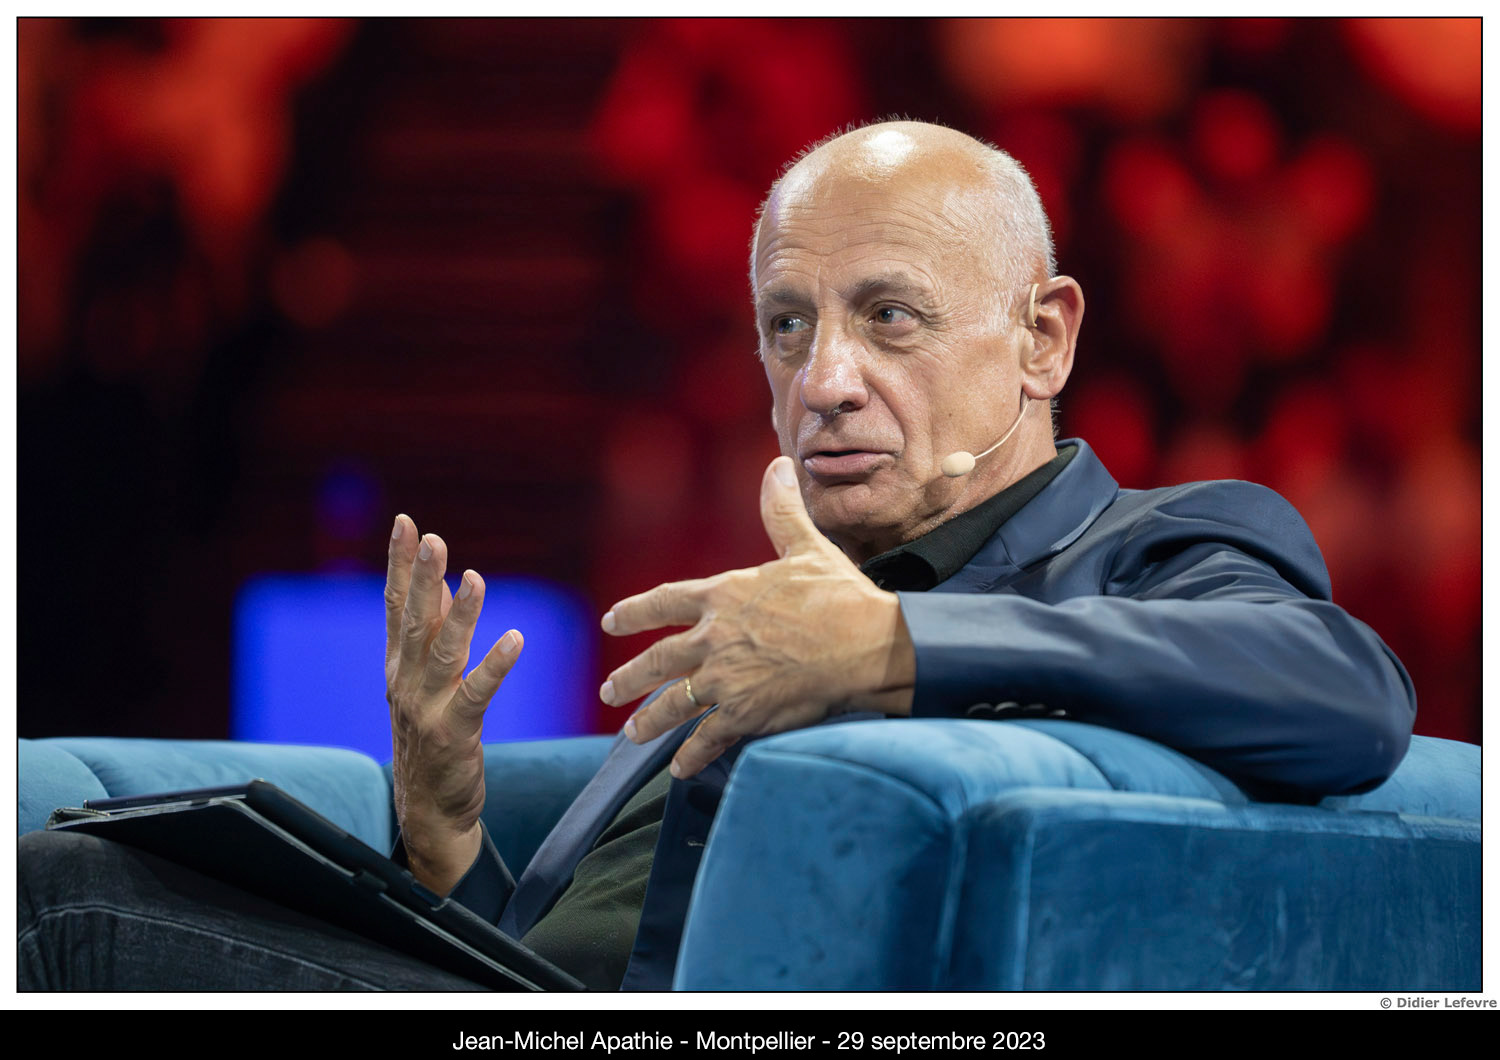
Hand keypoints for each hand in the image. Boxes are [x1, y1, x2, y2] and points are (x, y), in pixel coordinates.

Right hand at [385, 514, 522, 895]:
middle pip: (413, 621)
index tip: (405, 522)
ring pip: (443, 652)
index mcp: (397, 666)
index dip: (398, 563)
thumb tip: (442, 582)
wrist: (430, 809)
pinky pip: (477, 693)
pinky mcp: (455, 733)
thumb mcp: (425, 681)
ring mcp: (427, 708)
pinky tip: (515, 639)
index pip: (395, 605)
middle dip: (420, 577)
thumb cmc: (432, 737)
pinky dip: (494, 665)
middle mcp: (405, 682)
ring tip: (474, 577)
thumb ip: (432, 633)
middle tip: (431, 538)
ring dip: (460, 613)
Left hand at [599, 456, 915, 777]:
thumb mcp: (806, 547)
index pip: (663, 602)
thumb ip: (781, 511)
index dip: (633, 612)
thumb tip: (776, 466)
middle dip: (628, 677)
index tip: (611, 622)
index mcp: (723, 596)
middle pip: (657, 661)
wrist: (868, 644)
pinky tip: (679, 768)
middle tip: (609, 690)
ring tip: (633, 733)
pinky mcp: (745, 714)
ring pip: (674, 705)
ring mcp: (726, 680)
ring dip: (649, 721)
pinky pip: (708, 739)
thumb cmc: (840, 596)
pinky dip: (691, 756)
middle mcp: (714, 639)